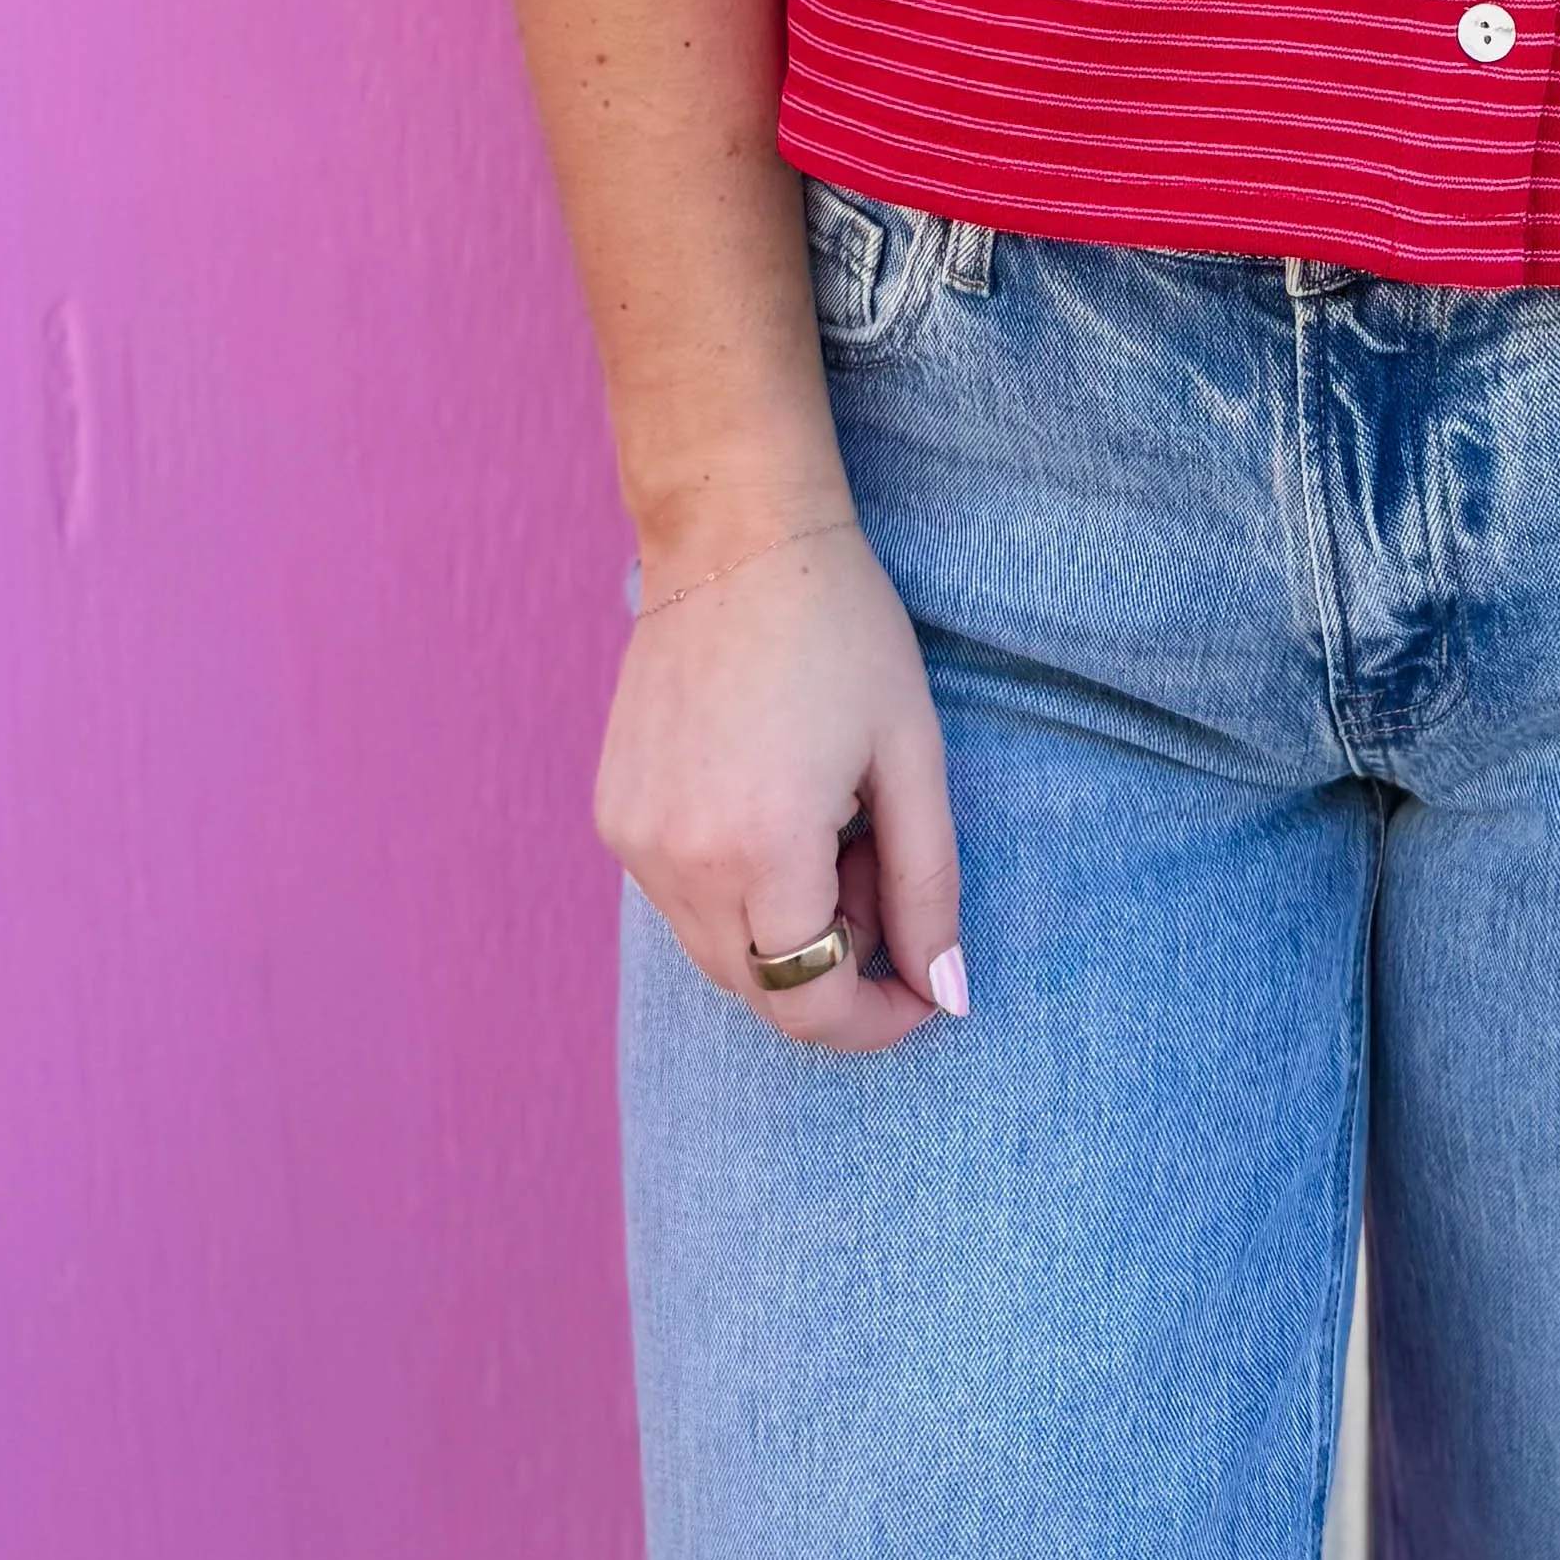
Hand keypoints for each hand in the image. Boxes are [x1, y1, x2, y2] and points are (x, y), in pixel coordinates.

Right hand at [595, 514, 966, 1055]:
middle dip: (838, 964)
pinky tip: (777, 804)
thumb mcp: (911, 758)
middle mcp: (679, 863)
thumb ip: (928, 889)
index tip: (922, 988)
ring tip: (834, 823)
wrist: (734, 537)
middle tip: (881, 869)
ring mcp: (632, 843)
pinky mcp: (613, 816)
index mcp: (761, 850)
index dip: (876, 1022)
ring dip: (786, 929)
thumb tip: (946, 997)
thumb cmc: (841, 632)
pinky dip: (738, 890)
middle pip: (760, 993)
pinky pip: (682, 900)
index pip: (810, 1008)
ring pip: (718, 954)